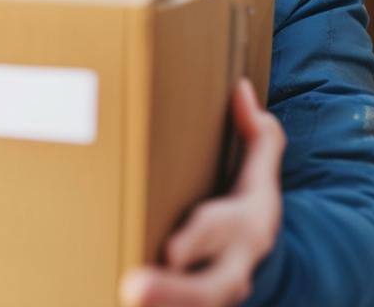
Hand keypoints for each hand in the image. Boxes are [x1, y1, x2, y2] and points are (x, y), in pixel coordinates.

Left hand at [119, 79, 285, 306]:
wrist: (266, 266)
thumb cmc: (248, 209)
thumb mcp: (261, 173)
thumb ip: (259, 135)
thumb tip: (241, 89)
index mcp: (245, 229)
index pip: (223, 231)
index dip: (200, 240)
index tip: (172, 248)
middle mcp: (230, 271)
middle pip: (207, 290)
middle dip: (173, 292)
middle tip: (133, 289)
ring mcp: (212, 299)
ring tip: (122, 301)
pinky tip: (108, 305)